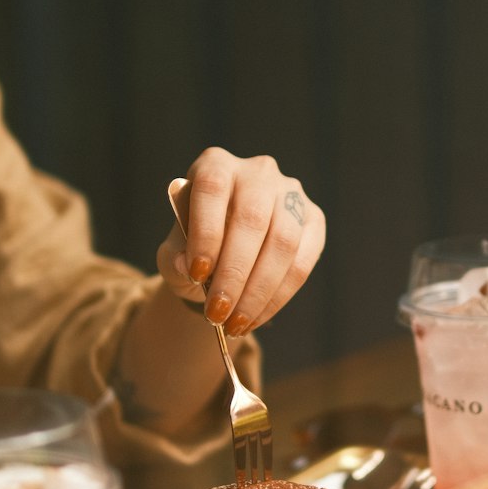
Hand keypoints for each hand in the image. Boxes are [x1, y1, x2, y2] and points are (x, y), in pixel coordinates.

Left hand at [157, 149, 325, 333]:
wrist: (227, 252)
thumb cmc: (196, 247)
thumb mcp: (174, 252)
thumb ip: (174, 257)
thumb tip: (186, 264)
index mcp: (216, 165)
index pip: (212, 190)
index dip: (205, 232)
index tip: (196, 273)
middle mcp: (257, 172)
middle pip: (251, 219)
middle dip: (234, 273)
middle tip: (218, 312)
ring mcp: (290, 193)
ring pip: (282, 242)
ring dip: (258, 290)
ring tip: (236, 323)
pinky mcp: (313, 219)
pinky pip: (302, 261)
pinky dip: (278, 296)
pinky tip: (256, 316)